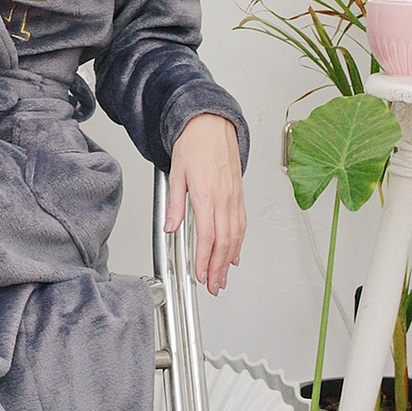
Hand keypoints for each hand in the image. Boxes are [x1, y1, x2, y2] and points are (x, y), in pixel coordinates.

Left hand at [163, 112, 244, 296]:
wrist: (212, 124)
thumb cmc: (194, 143)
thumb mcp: (176, 172)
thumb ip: (174, 204)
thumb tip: (170, 226)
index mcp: (206, 194)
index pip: (207, 236)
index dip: (204, 260)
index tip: (201, 275)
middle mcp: (224, 198)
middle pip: (224, 242)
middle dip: (218, 268)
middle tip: (213, 286)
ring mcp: (234, 197)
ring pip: (235, 235)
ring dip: (229, 260)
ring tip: (223, 277)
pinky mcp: (239, 194)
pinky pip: (241, 223)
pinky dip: (239, 242)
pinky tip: (234, 254)